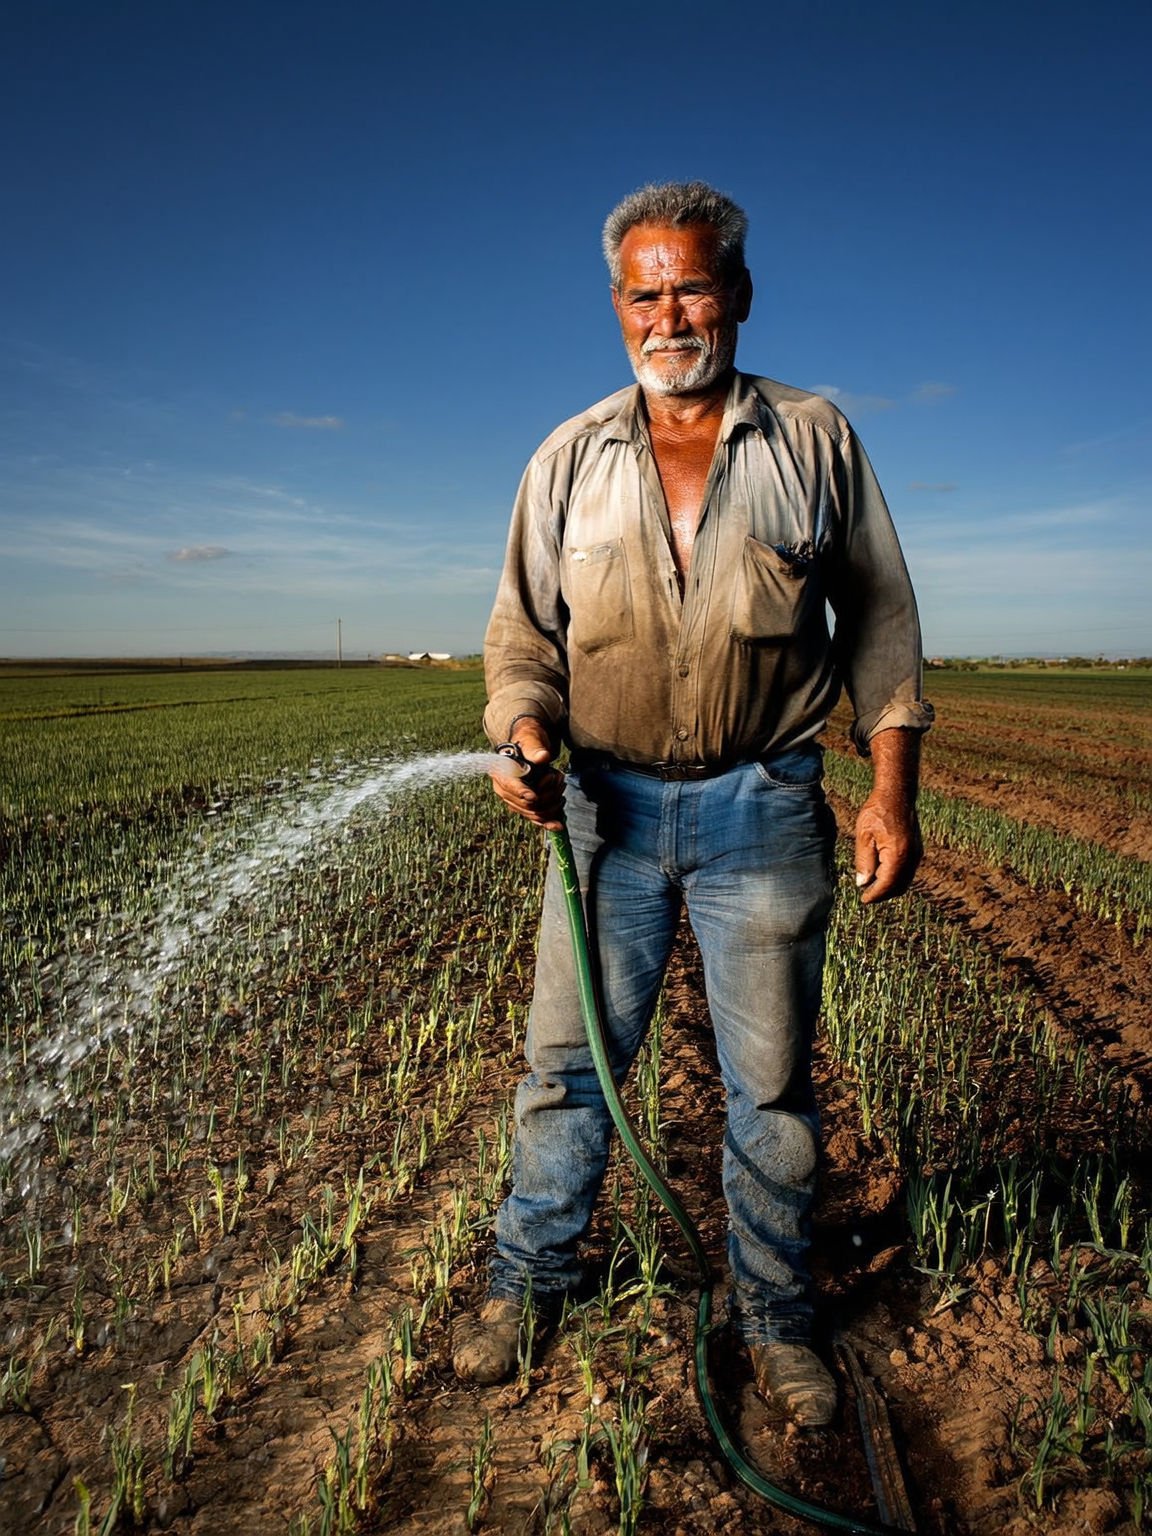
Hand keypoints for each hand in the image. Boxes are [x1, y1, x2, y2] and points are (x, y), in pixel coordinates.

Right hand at [489, 717, 565, 829]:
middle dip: (546, 794)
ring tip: (561, 787)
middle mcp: (504, 789)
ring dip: (552, 803)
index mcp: (500, 772)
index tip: (533, 796)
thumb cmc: (528, 740)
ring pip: (533, 812)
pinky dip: (547, 822)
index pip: (509, 786)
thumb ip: (534, 748)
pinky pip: (535, 818)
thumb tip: (542, 757)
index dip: (521, 792)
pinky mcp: (525, 806)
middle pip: (525, 803)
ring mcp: (514, 800)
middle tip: (558, 779)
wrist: (531, 745)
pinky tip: (558, 825)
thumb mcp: (531, 739)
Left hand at [853, 727, 922, 903]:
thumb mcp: (864, 835)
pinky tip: (883, 874)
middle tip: (867, 896)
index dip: (874, 895)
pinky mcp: (917, 849)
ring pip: (905, 880)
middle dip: (883, 894)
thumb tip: (862, 883)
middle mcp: (911, 857)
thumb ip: (864, 861)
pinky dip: (897, 878)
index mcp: (898, 854)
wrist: (898, 794)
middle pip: (898, 886)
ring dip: (890, 887)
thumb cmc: (878, 811)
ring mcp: (917, 853)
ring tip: (873, 887)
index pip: (886, 884)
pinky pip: (908, 871)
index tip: (863, 900)